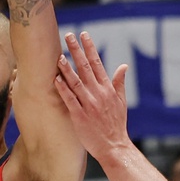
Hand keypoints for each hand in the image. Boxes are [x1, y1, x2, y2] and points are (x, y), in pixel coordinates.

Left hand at [53, 32, 134, 163]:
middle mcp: (98, 93)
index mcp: (107, 88)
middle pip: (85, 68)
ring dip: (67, 68)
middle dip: (76, 50)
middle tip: (68, 36)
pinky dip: (63, 89)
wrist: (114, 146)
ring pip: (76, 82)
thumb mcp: (121, 101)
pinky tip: (56, 79)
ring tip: (59, 55)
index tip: (84, 34)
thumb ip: (119, 83)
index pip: (97, 63)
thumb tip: (123, 66)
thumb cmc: (116, 124)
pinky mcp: (80, 116)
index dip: (90, 48)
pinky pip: (70, 100)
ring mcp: (89, 104)